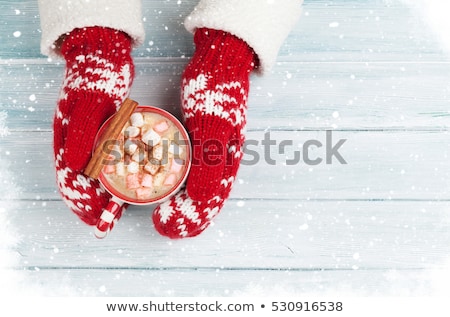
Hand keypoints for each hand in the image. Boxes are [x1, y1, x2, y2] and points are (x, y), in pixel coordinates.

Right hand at [53, 27, 133, 227]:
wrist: (103, 54)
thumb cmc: (97, 76)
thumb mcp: (91, 102)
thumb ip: (83, 132)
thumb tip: (73, 167)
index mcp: (66, 138)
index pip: (68, 180)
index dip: (81, 203)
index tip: (95, 219)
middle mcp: (75, 143)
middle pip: (78, 183)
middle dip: (91, 206)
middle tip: (106, 223)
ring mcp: (88, 139)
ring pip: (91, 176)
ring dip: (101, 195)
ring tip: (115, 211)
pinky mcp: (103, 134)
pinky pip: (104, 163)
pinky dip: (112, 178)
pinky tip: (124, 184)